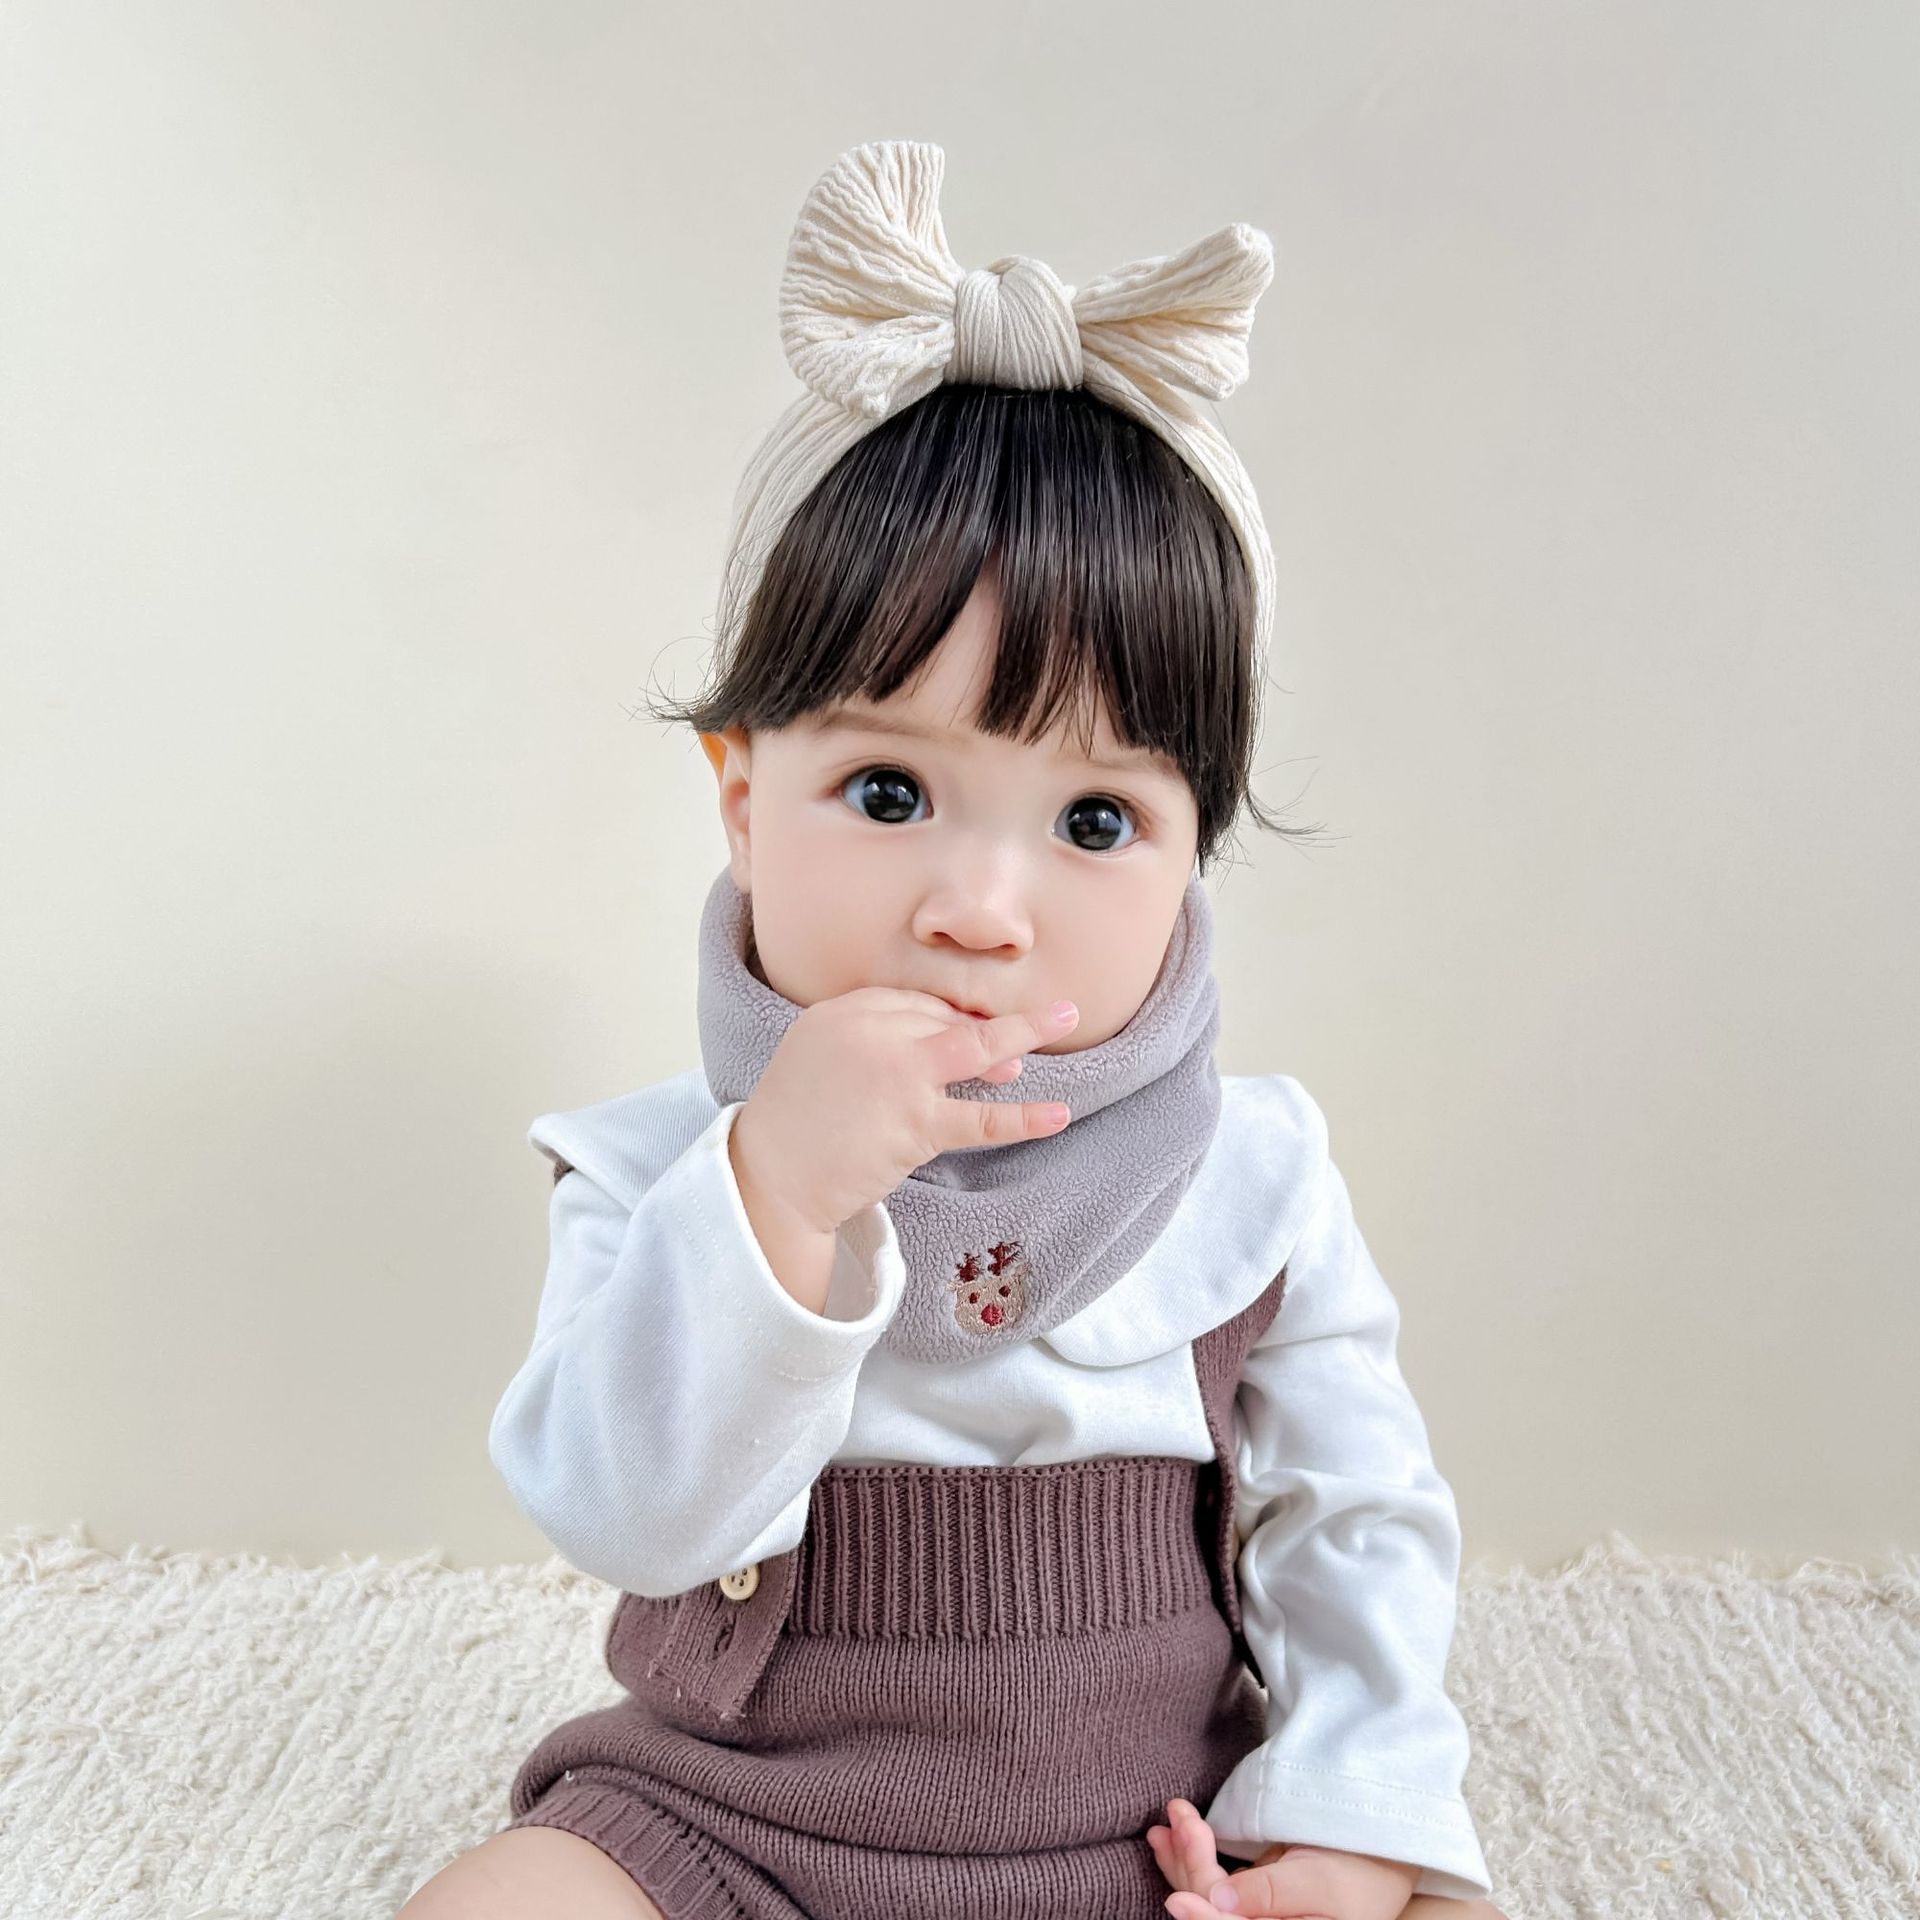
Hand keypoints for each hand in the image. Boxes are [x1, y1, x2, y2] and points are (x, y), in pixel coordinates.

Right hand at [729, 986, 1079, 1236]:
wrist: (769, 1178)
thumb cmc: (797, 1121)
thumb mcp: (820, 1057)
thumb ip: (869, 1041)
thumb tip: (939, 1039)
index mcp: (842, 1012)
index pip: (913, 1002)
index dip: (948, 1019)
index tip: (969, 1036)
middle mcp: (870, 1033)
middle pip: (945, 1018)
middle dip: (985, 1028)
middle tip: (1026, 1035)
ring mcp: (896, 1077)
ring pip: (973, 1050)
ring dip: (1024, 1034)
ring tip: (1066, 1020)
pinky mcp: (913, 1124)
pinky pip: (978, 1119)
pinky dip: (1022, 1117)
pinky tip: (1057, 1114)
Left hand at [1148, 1797, 1418, 1918]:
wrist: (1385, 1850)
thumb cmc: (1361, 1867)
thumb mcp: (1320, 1881)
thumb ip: (1269, 1894)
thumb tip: (1215, 1899)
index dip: (1205, 1919)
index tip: (1176, 1900)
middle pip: (1215, 1912)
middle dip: (1191, 1865)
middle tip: (1177, 1815)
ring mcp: (1257, 1918)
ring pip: (1207, 1897)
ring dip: (1183, 1858)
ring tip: (1168, 1821)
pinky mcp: (1252, 1899)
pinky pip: (1214, 1884)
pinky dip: (1194, 1856)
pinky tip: (1174, 1834)